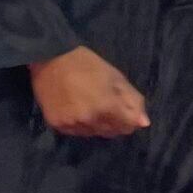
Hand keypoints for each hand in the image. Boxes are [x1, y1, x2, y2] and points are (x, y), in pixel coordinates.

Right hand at [30, 47, 149, 136]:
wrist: (49, 58)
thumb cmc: (85, 63)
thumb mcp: (114, 76)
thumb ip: (132, 99)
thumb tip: (144, 123)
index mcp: (108, 106)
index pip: (129, 126)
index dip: (130, 118)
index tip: (124, 108)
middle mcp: (91, 120)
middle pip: (112, 132)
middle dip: (114, 121)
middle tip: (106, 104)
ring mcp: (72, 124)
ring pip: (94, 133)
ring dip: (96, 124)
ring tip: (88, 104)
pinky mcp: (57, 125)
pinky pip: (76, 132)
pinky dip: (79, 124)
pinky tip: (74, 108)